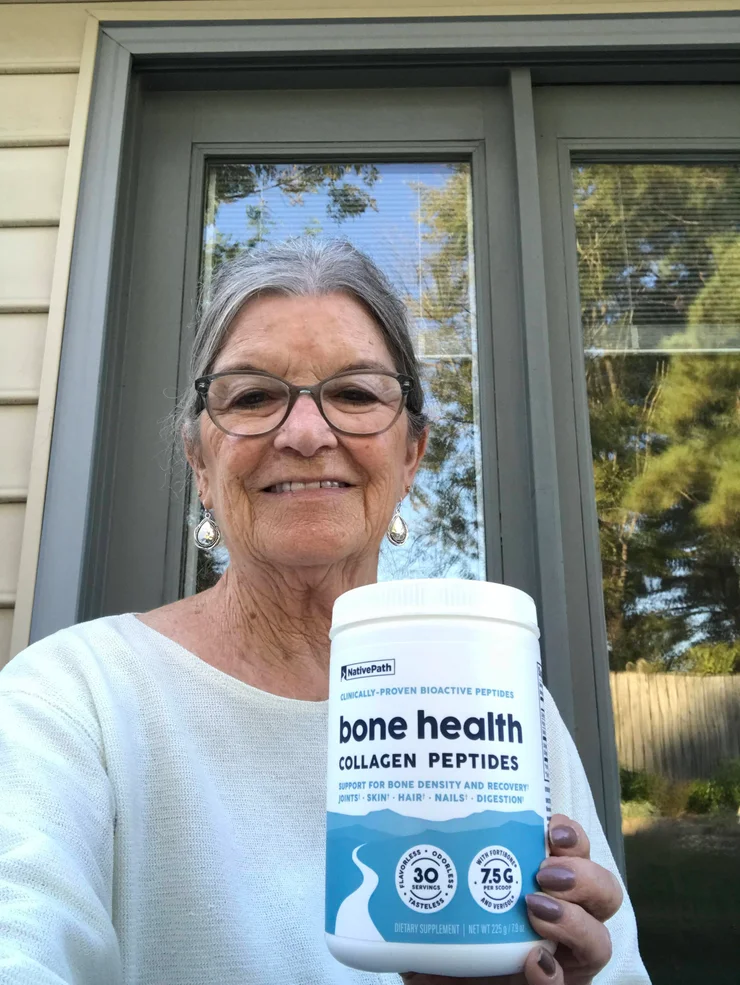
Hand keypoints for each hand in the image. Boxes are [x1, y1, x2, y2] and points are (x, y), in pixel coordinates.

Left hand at [401, 814, 622, 984]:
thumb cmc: (439, 947)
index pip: (573, 850)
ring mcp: (563, 964)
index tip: (548, 825)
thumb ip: (422, 874)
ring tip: (536, 908)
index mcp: (540, 884)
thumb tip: (387, 838)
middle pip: (603, 891)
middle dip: (583, 875)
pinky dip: (552, 978)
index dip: (570, 834)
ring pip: (600, 940)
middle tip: (543, 870)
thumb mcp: (430, 903)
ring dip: (576, 922)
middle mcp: (562, 923)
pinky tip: (534, 963)